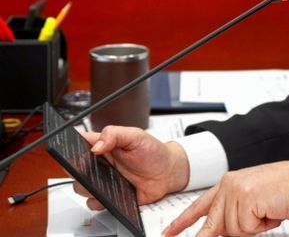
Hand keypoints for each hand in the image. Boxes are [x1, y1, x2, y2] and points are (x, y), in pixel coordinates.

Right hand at [74, 126, 189, 209]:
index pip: (80, 144)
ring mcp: (104, 180)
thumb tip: (95, 146)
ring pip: (81, 187)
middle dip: (77, 171)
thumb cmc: (153, 152)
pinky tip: (108, 196)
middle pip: (75, 168)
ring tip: (100, 183)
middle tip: (88, 170)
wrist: (167, 173)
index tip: (74, 151)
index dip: (72, 148)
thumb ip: (115, 134)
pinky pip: (94, 202)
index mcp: (104, 145)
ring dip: (86, 187)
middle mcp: (101, 163)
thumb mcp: (136, 136)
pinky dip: (97, 202)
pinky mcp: (110, 196)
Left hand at [162, 160, 288, 236]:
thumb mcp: (253, 200)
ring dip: (253, 228)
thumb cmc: (284, 190)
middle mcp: (229, 185)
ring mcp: (236, 191)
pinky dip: (261, 227)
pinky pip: (246, 229)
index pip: (200, 205)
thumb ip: (234, 212)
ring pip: (232, 231)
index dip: (182, 221)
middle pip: (212, 224)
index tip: (168, 233)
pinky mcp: (245, 199)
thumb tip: (220, 232)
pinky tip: (270, 212)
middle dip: (209, 236)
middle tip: (202, 231)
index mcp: (229, 182)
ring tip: (267, 213)